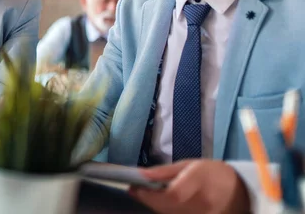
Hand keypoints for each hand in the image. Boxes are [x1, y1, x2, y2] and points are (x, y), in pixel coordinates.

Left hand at [129, 159, 249, 213]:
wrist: (239, 192)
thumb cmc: (212, 173)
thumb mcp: (189, 164)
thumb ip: (165, 171)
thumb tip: (141, 174)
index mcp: (200, 181)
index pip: (172, 194)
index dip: (150, 194)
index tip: (134, 187)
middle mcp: (204, 202)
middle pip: (168, 208)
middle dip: (149, 200)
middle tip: (137, 190)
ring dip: (157, 206)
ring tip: (151, 195)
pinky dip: (168, 212)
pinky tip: (164, 204)